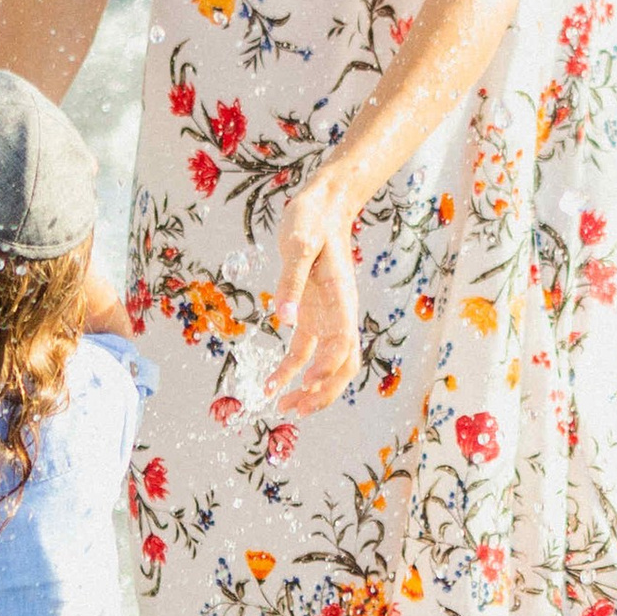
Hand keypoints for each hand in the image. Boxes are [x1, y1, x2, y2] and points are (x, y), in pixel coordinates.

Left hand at [265, 168, 361, 418]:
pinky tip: (273, 384)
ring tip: (282, 407)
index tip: (305, 383)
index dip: (328, 368)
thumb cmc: (311, 220)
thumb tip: (284, 318)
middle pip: (343, 365)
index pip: (344, 343)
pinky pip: (306, 351)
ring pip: (326, 365)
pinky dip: (292, 371)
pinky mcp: (312, 314)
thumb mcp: (298, 242)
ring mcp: (327, 316)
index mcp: (342, 298)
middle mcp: (340, 313)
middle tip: (295, 410)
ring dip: (309, 389)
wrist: (322, 206)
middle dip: (323, 392)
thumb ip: (290, 280)